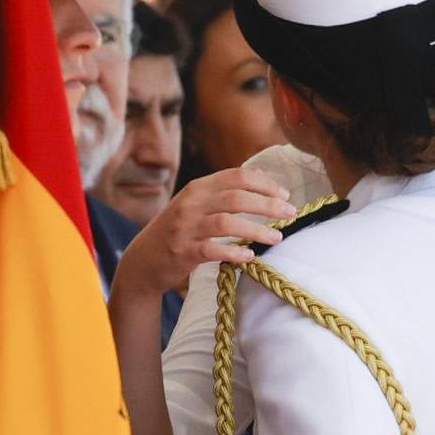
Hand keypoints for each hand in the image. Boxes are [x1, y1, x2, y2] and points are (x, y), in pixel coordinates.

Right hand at [116, 168, 295, 295]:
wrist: (144, 258)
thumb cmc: (179, 231)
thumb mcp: (196, 204)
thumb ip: (222, 194)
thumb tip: (262, 183)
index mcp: (199, 188)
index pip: (237, 176)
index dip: (265, 183)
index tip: (285, 195)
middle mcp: (192, 203)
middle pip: (236, 197)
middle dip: (268, 204)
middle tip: (290, 213)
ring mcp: (186, 228)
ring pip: (227, 223)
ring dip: (256, 230)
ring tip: (276, 237)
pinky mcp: (183, 251)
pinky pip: (212, 250)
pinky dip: (233, 252)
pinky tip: (250, 257)